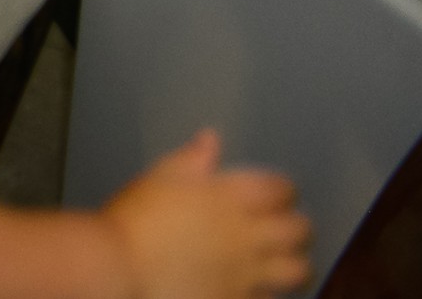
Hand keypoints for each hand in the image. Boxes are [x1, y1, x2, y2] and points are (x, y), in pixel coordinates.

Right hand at [106, 131, 310, 298]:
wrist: (124, 267)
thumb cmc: (138, 215)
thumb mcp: (161, 176)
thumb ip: (192, 158)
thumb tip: (212, 139)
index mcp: (230, 197)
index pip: (279, 189)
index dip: (284, 189)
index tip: (279, 191)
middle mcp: (249, 235)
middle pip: (297, 230)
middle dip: (297, 225)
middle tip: (287, 225)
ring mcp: (249, 273)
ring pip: (296, 269)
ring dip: (295, 261)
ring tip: (285, 260)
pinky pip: (273, 297)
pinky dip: (273, 290)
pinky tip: (263, 286)